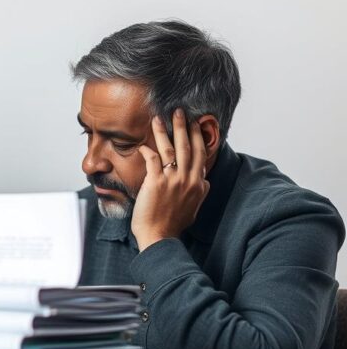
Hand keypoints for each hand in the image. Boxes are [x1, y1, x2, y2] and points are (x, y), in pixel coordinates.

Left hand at [131, 109, 210, 250]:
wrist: (160, 237)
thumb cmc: (174, 224)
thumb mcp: (194, 207)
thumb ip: (200, 192)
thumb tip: (205, 181)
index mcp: (198, 183)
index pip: (200, 154)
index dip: (198, 137)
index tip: (196, 123)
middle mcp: (188, 179)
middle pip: (187, 146)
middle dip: (183, 126)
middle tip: (179, 111)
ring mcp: (172, 180)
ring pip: (170, 149)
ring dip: (164, 131)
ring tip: (159, 118)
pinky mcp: (155, 183)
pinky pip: (152, 160)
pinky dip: (147, 150)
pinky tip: (142, 144)